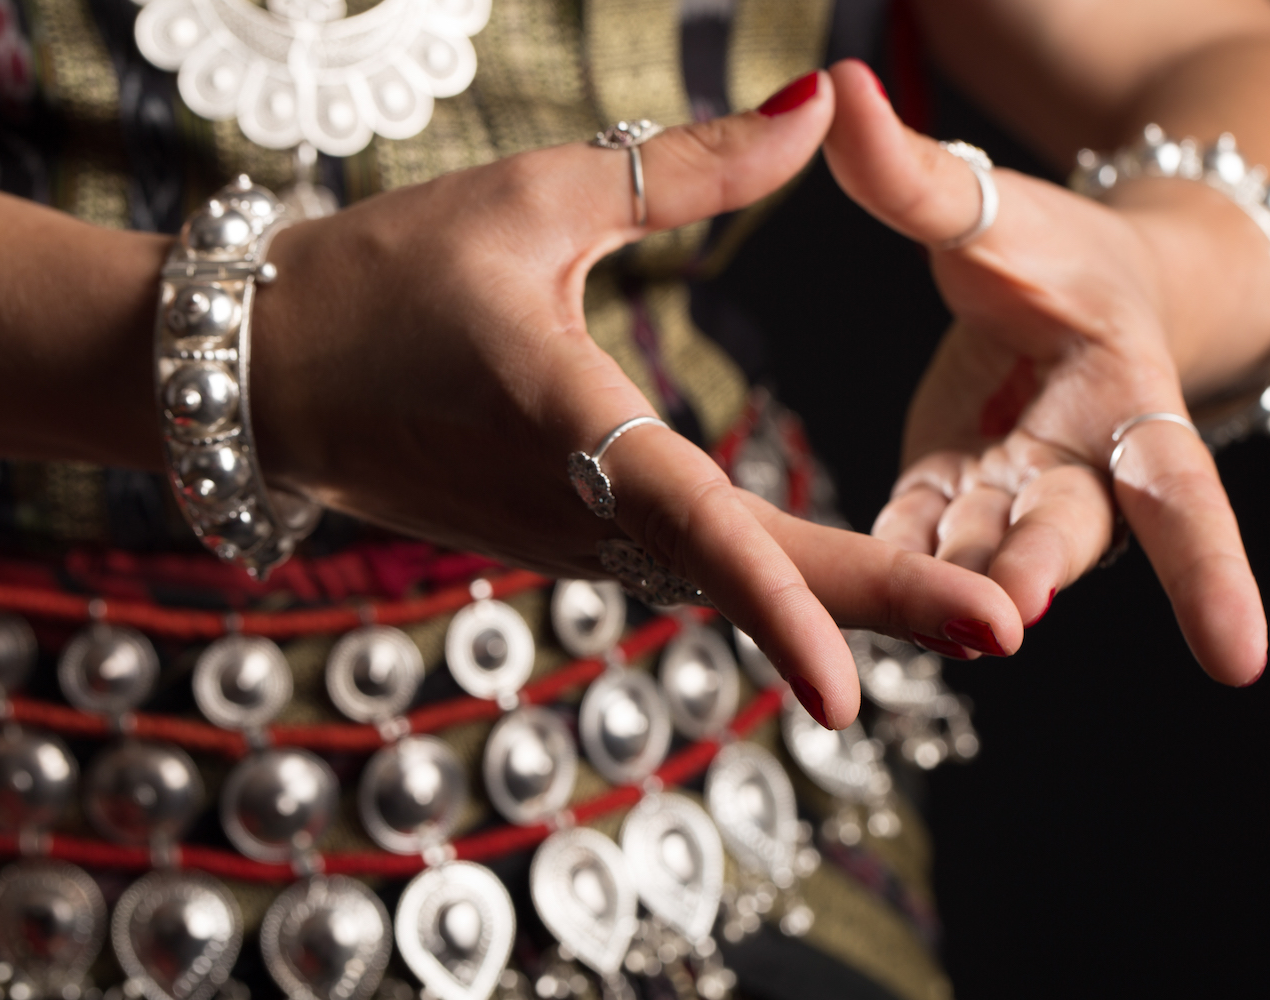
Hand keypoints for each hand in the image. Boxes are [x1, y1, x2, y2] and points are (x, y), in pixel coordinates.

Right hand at [250, 71, 1024, 726]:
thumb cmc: (384, 279)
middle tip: (1002, 629)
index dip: (781, 603)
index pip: (697, 522)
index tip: (854, 694)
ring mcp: (577, 542)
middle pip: (747, 575)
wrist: (267, 377)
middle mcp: (581, 511)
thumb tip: (819, 105)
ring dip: (846, 603)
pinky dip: (784, 584)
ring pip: (730, 582)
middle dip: (874, 611)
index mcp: (569, 424)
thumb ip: (690, 167)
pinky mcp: (573, 543)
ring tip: (968, 615)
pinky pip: (697, 567)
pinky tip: (861, 588)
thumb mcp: (537, 198)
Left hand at [823, 60, 1266, 684]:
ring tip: (919, 622)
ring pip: (984, 554)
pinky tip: (845, 596)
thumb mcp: (996, 211)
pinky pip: (916, 537)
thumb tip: (838, 88)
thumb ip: (917, 174)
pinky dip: (887, 565)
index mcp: (1133, 399)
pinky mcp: (947, 495)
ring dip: (954, 590)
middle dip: (1040, 570)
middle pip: (1069, 530)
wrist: (1076, 298)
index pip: (1180, 490)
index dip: (1211, 573)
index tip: (1239, 658)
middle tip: (1014, 611)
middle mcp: (1083, 468)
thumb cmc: (1066, 258)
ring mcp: (1013, 494)